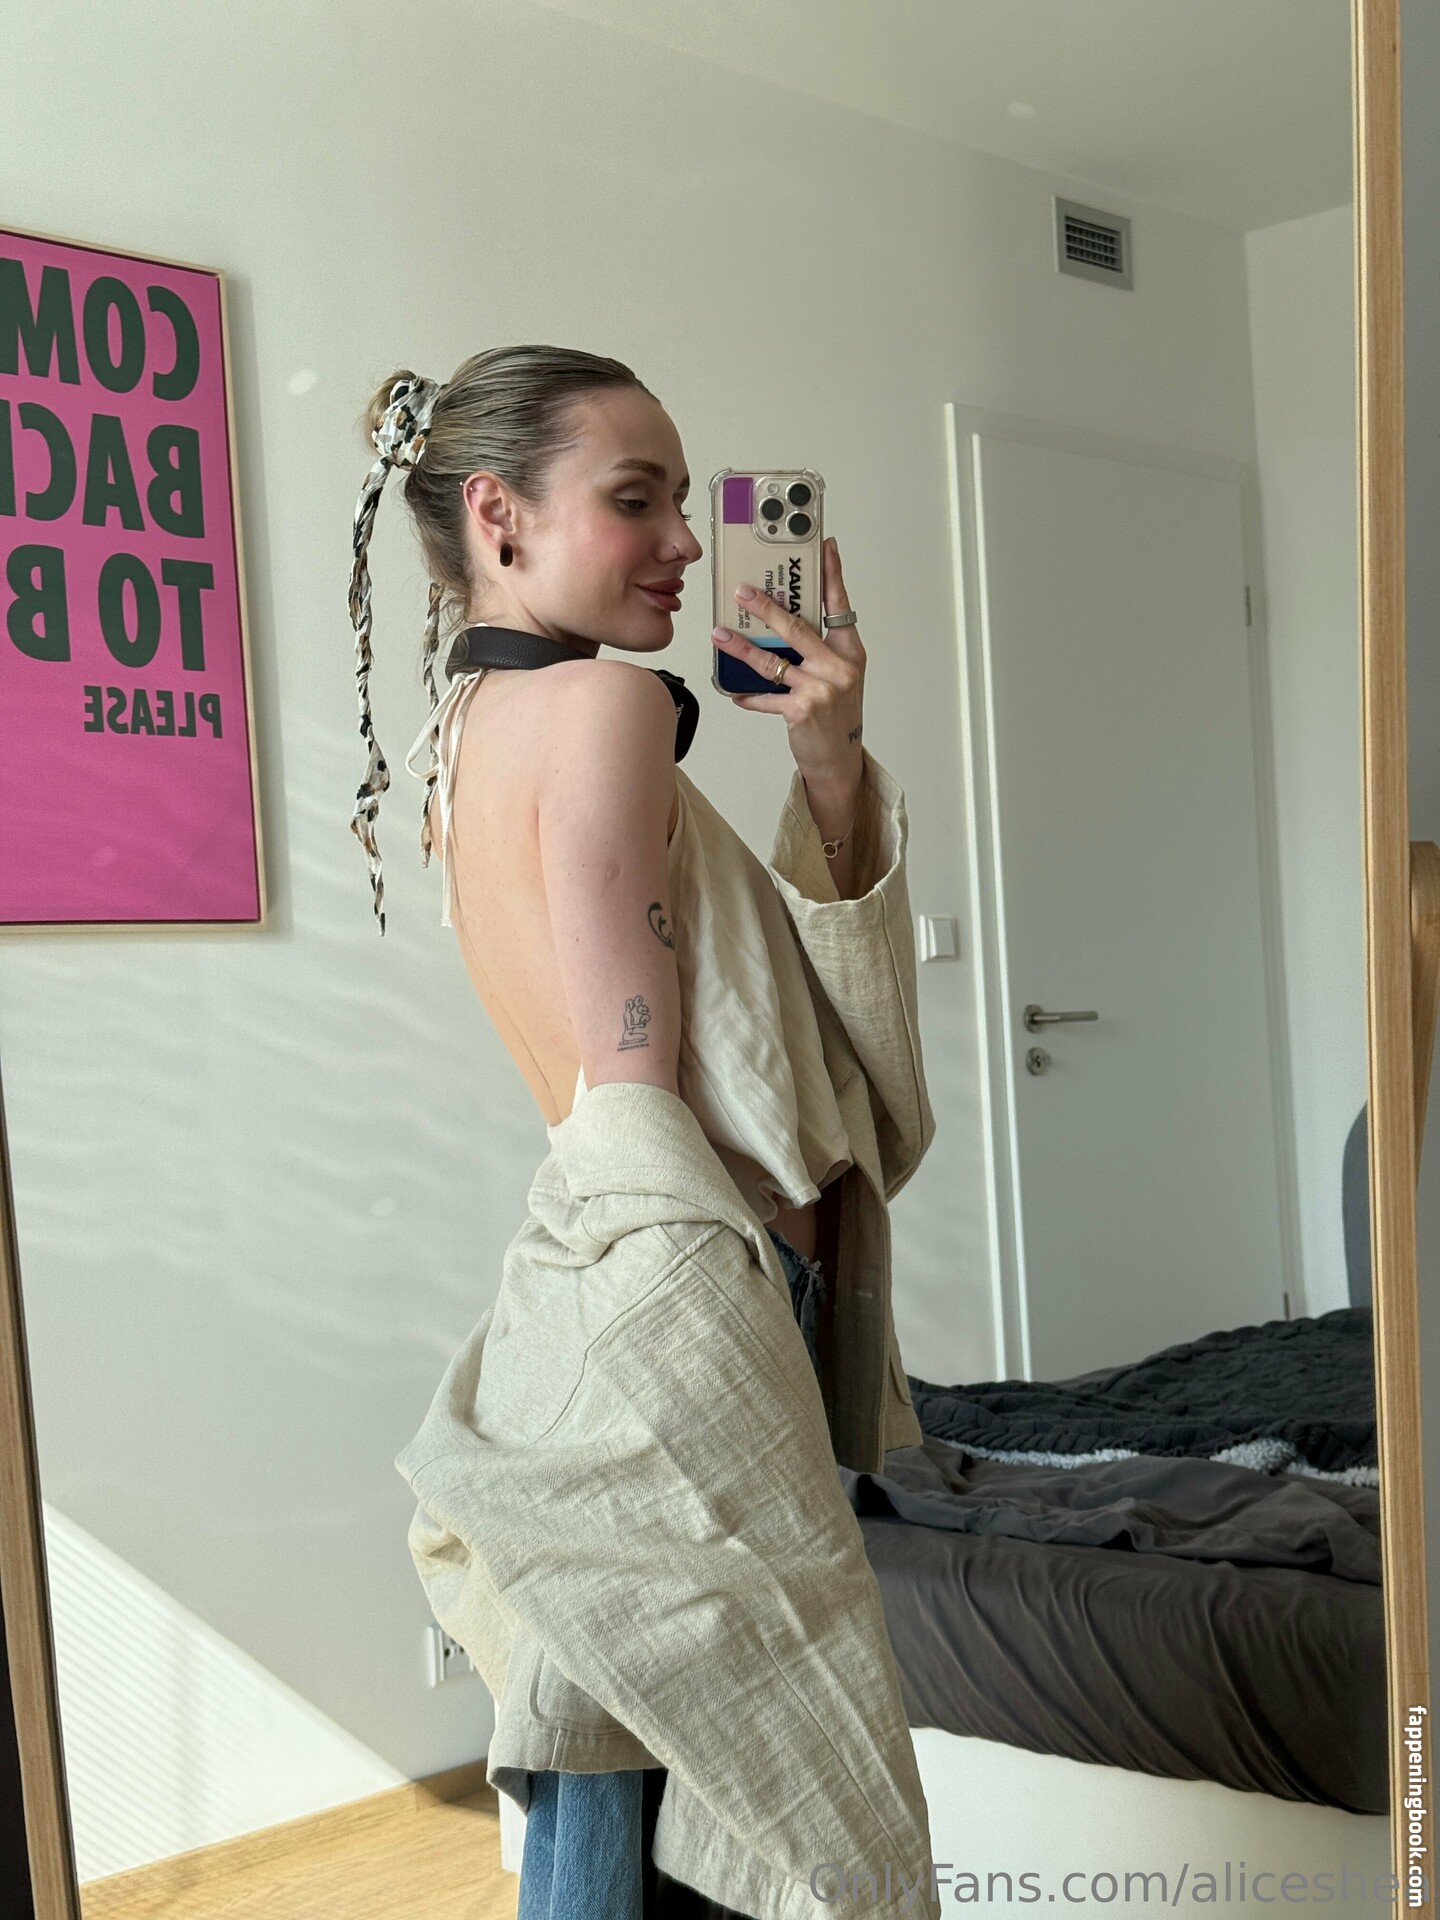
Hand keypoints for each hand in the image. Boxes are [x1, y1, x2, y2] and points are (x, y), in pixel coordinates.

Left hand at [712, 536, 864, 786]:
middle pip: (797, 628)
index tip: (824, 547)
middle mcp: (838, 666)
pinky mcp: (801, 711)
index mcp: (850, 651)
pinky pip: (766, 697)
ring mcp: (821, 689)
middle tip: (742, 592)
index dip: (831, 574)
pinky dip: (747, 695)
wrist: (840, 759)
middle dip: (766, 607)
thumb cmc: (838, 714)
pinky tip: (733, 691)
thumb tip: (784, 621)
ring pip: (772, 661)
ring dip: (741, 647)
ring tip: (720, 635)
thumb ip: (820, 648)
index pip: (839, 605)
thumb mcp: (839, 675)